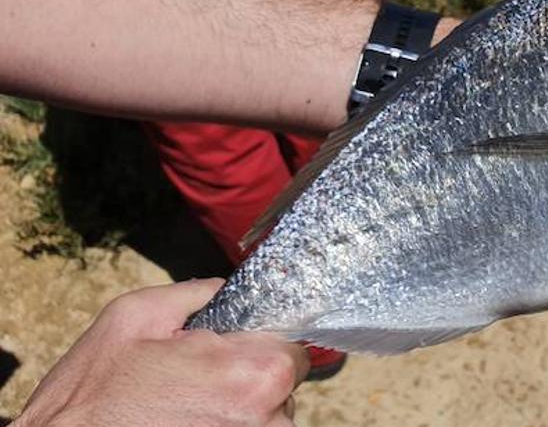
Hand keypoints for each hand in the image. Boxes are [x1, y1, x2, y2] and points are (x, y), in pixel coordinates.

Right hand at [14, 280, 308, 426]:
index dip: (264, 341)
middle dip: (250, 372)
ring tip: (188, 400)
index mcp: (256, 373)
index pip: (296, 347)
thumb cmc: (97, 390)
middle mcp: (267, 416)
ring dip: (238, 403)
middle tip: (200, 372)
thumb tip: (227, 287)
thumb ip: (200, 292)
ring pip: (269, 414)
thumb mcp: (140, 315)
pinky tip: (188, 417)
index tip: (236, 342)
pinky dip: (225, 421)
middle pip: (284, 383)